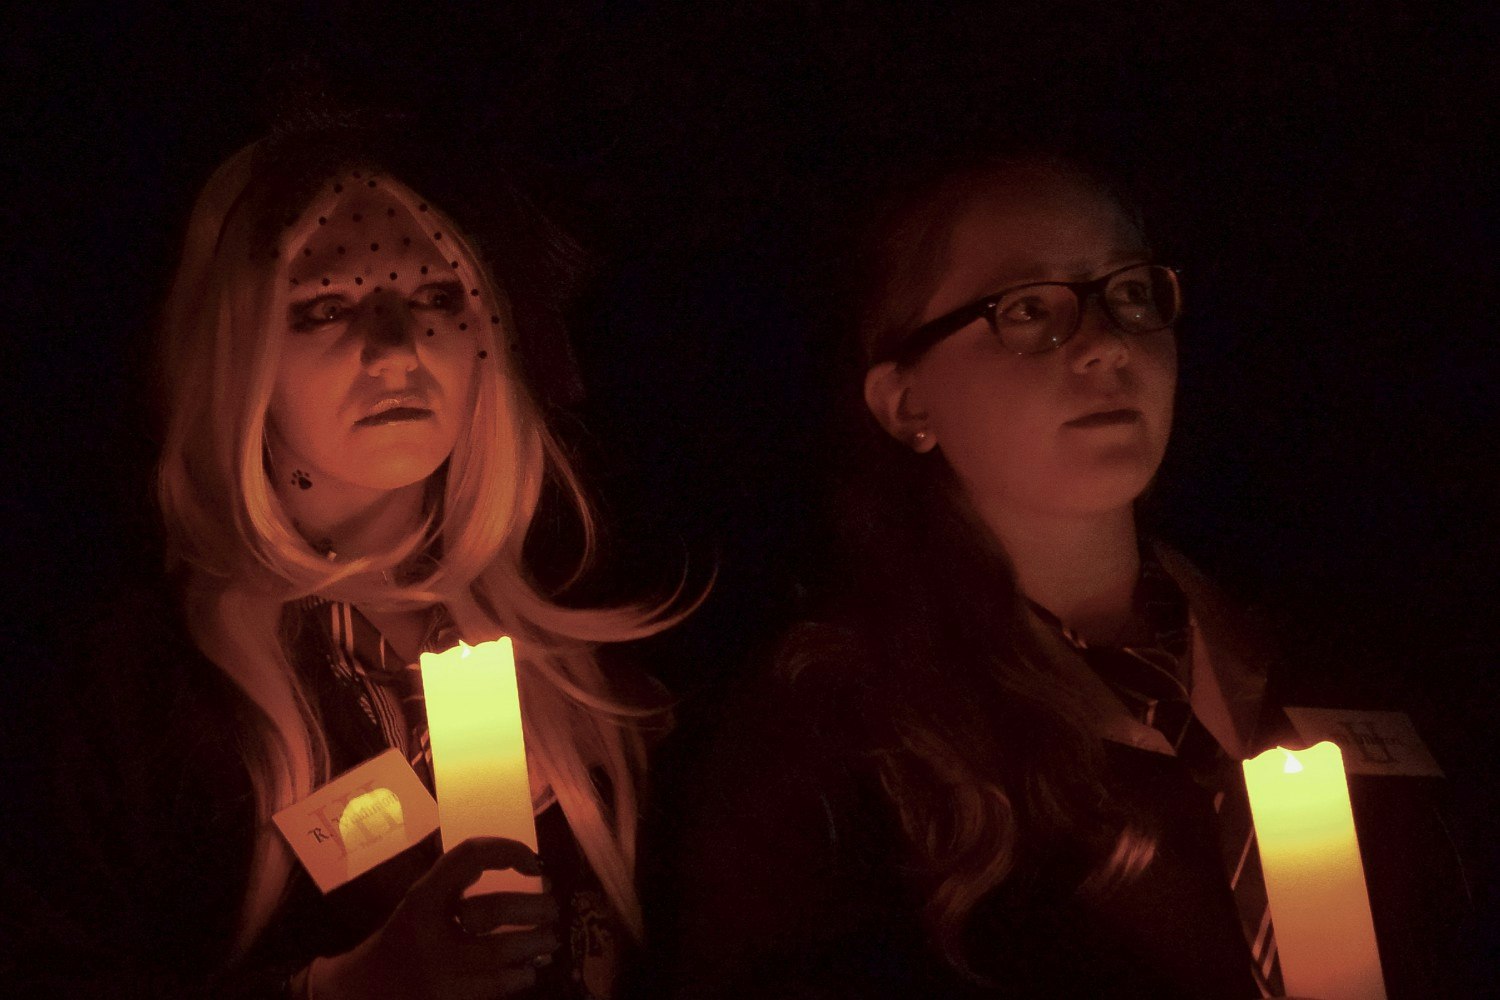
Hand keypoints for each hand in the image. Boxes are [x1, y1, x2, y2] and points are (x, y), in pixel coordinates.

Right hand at [310, 837, 560, 999]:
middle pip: (494, 913)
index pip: (468, 857)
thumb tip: (524, 862)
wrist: (367, 988)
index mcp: (423, 898)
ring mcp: (437, 974)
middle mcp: (428, 933)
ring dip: (534, 947)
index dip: (506, 850)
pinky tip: (528, 970)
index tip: (534, 861)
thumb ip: (459, 880)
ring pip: (501, 958)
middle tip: (554, 907)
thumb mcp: (424, 900)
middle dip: (534, 909)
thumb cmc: (405, 935)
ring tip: (551, 941)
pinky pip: (494, 989)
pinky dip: (518, 978)